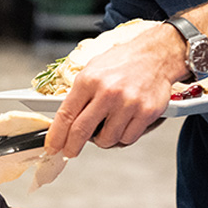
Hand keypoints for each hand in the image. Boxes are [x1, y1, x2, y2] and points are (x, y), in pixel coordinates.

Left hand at [44, 23, 183, 158]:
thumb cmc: (123, 62)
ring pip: (107, 139)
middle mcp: (108, 92)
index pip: (66, 115)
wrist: (155, 55)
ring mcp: (128, 104)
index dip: (56, 135)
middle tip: (70, 151)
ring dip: (103, 139)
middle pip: (81, 132)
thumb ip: (79, 94)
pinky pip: (128, 138)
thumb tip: (64, 120)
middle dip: (72, 147)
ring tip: (107, 126)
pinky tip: (123, 124)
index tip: (52, 146)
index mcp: (89, 80)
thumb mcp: (93, 69)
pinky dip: (123, 137)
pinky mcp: (146, 113)